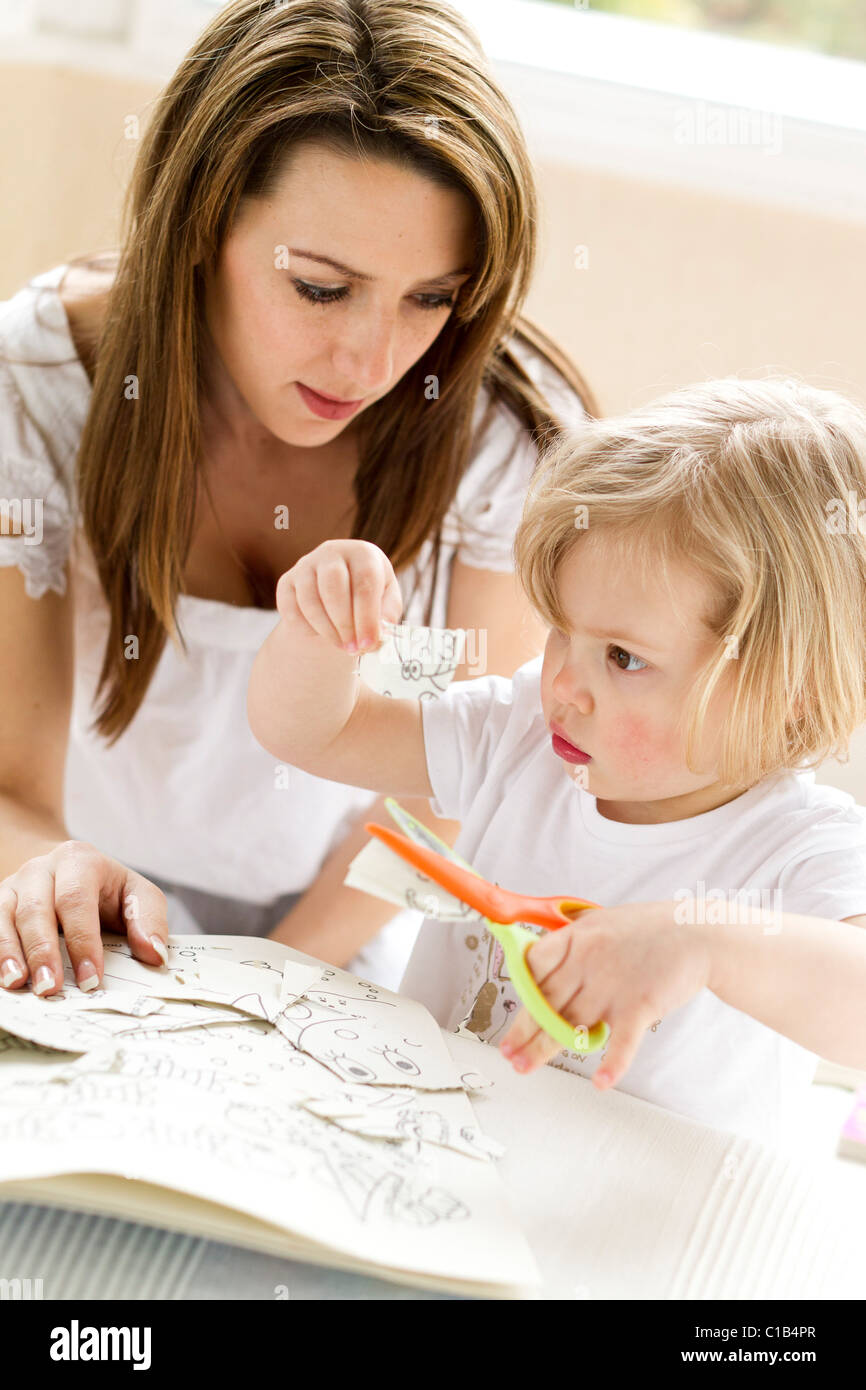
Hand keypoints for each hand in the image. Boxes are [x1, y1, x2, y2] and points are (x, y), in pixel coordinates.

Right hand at [0, 841, 169, 996]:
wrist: (68, 870)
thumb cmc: (108, 890)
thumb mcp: (138, 894)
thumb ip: (149, 920)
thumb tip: (154, 954)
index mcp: (80, 860)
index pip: (76, 899)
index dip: (82, 940)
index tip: (91, 978)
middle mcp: (41, 868)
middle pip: (36, 909)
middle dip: (43, 952)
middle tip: (51, 989)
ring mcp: (14, 884)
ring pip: (5, 917)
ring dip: (10, 954)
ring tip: (19, 985)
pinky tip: (4, 977)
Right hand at [275, 540, 402, 653]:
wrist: (339, 598)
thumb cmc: (368, 598)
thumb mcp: (387, 602)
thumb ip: (387, 614)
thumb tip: (379, 632)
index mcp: (363, 553)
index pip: (364, 581)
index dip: (367, 616)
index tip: (368, 643)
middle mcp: (332, 552)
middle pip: (333, 586)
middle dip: (344, 623)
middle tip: (353, 648)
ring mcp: (306, 565)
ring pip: (310, 599)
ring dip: (326, 629)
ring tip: (341, 645)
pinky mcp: (287, 582)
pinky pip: (290, 608)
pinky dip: (305, 628)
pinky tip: (321, 635)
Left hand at [498, 901, 711, 1086]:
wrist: (697, 934)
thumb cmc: (650, 927)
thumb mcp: (602, 919)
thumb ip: (574, 935)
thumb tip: (546, 946)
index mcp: (578, 937)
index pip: (534, 964)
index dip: (519, 990)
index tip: (512, 1007)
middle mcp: (590, 962)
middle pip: (545, 1002)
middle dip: (522, 1031)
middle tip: (508, 1052)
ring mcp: (613, 986)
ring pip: (570, 1024)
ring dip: (544, 1050)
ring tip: (525, 1066)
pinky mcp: (639, 1006)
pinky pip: (621, 1042)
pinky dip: (613, 1064)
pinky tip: (600, 1082)